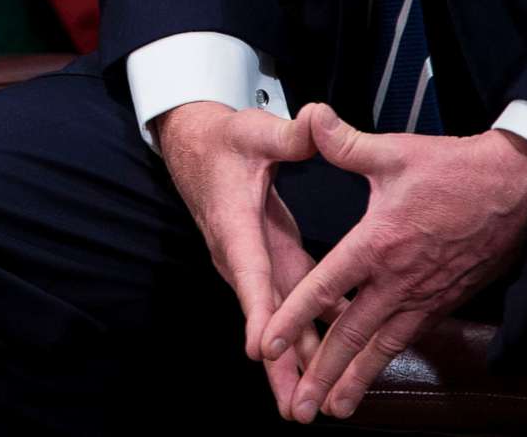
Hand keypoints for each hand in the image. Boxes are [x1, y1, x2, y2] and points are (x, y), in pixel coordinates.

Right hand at [152, 101, 324, 417]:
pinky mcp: (270, 265)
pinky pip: (290, 309)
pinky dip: (307, 340)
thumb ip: (288, 134)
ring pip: (276, 322)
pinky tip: (330, 369)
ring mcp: (256, 264)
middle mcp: (241, 255)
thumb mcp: (253, 130)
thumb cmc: (224, 138)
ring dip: (291, 365)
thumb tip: (317, 119)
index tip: (263, 349)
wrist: (196, 147)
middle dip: (277, 365)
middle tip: (293, 409)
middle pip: (262, 317)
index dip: (258, 310)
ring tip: (308, 409)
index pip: (249, 270)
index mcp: (235, 223)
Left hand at [260, 103, 526, 422]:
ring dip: (356, 379)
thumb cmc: (454, 169)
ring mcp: (424, 295)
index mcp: (378, 244)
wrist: (519, 188)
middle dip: (322, 372)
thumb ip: (344, 142)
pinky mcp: (444, 299)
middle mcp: (399, 279)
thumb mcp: (393, 152)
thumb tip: (309, 118)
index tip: (268, 343)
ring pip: (382, 346)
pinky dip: (386, 358)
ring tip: (333, 411)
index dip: (293, 317)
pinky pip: (408, 336)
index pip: (326, 288)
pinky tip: (371, 375)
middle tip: (300, 408)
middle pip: (351, 334)